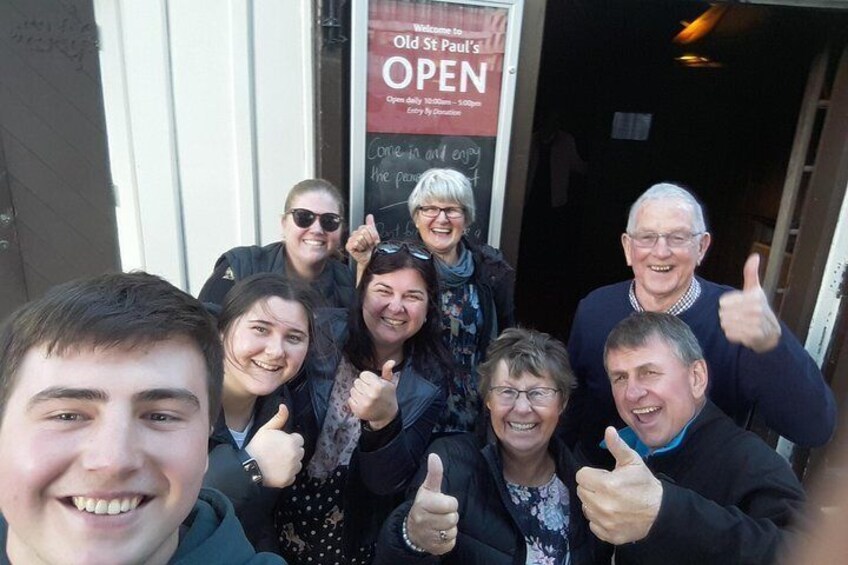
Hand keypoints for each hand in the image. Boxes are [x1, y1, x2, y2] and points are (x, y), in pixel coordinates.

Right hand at [244, 404, 303, 487]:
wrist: (248, 467)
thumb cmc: (257, 446)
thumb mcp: (266, 429)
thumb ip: (279, 418)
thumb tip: (284, 406)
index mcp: (293, 442)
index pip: (299, 439)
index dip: (290, 440)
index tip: (281, 443)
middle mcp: (296, 455)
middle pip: (300, 452)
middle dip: (292, 451)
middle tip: (278, 452)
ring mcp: (293, 468)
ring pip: (298, 464)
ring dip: (291, 463)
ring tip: (277, 462)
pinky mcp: (288, 480)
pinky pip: (292, 476)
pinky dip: (287, 474)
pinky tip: (277, 471)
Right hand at [346, 214, 380, 265]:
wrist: (370, 259)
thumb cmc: (372, 248)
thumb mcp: (374, 235)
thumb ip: (371, 225)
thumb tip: (369, 216)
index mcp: (361, 230)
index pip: (367, 227)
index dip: (372, 234)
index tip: (373, 240)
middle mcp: (355, 233)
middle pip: (363, 231)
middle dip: (369, 239)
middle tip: (369, 244)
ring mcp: (351, 239)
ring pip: (360, 237)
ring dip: (365, 244)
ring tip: (365, 247)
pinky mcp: (348, 246)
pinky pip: (356, 243)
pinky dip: (360, 247)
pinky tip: (360, 250)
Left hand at [348, 360, 397, 429]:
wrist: (387, 415)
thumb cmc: (387, 397)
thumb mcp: (389, 383)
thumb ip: (387, 371)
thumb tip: (391, 361)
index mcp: (378, 386)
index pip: (363, 374)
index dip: (368, 378)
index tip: (373, 383)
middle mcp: (371, 394)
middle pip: (357, 382)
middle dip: (363, 385)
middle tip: (370, 391)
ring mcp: (364, 403)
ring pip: (352, 390)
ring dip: (358, 392)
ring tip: (366, 397)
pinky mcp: (358, 410)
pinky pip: (350, 399)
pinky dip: (354, 400)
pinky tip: (362, 403)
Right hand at [406, 454, 458, 554]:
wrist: (412, 531)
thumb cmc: (423, 506)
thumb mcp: (427, 489)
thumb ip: (434, 474)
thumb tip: (434, 456)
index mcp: (423, 505)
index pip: (451, 504)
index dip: (450, 503)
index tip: (443, 503)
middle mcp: (424, 521)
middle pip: (453, 518)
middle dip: (450, 515)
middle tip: (441, 514)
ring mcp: (428, 537)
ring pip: (452, 531)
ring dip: (449, 528)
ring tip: (440, 524)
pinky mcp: (435, 549)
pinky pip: (451, 544)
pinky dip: (448, 539)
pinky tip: (440, 534)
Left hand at [575, 426, 662, 544]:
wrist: (661, 512)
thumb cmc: (644, 484)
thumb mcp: (633, 462)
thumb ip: (618, 446)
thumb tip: (608, 430)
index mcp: (606, 484)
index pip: (581, 476)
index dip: (591, 474)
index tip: (603, 476)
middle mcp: (602, 505)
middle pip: (581, 492)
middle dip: (591, 488)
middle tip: (607, 488)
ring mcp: (605, 522)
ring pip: (586, 508)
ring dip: (594, 503)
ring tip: (610, 500)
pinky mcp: (608, 535)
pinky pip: (593, 525)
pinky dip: (599, 520)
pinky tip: (611, 514)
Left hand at [718, 253, 781, 352]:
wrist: (771, 332)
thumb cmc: (760, 308)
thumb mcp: (755, 289)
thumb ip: (751, 273)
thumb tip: (755, 256)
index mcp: (754, 296)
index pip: (723, 302)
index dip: (727, 304)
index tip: (737, 305)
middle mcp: (756, 309)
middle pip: (723, 313)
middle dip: (727, 315)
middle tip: (738, 316)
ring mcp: (755, 323)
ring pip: (725, 323)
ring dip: (729, 325)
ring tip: (740, 323)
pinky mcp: (752, 336)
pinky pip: (730, 334)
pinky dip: (732, 334)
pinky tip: (741, 331)